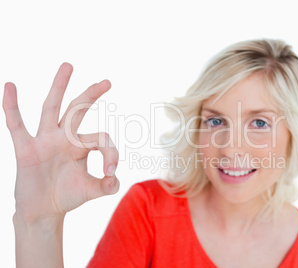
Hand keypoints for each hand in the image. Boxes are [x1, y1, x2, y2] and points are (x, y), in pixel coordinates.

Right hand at [3, 63, 118, 222]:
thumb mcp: (90, 190)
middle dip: (91, 95)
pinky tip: (10, 86)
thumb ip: (106, 186)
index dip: (111, 154)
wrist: (43, 212)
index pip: (102, 139)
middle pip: (78, 110)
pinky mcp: (26, 149)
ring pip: (52, 108)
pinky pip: (17, 125)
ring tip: (69, 65)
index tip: (111, 173)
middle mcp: (64, 138)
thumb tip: (115, 180)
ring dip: (59, 87)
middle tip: (107, 82)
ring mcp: (45, 141)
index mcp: (81, 146)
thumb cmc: (67, 196)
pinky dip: (12, 106)